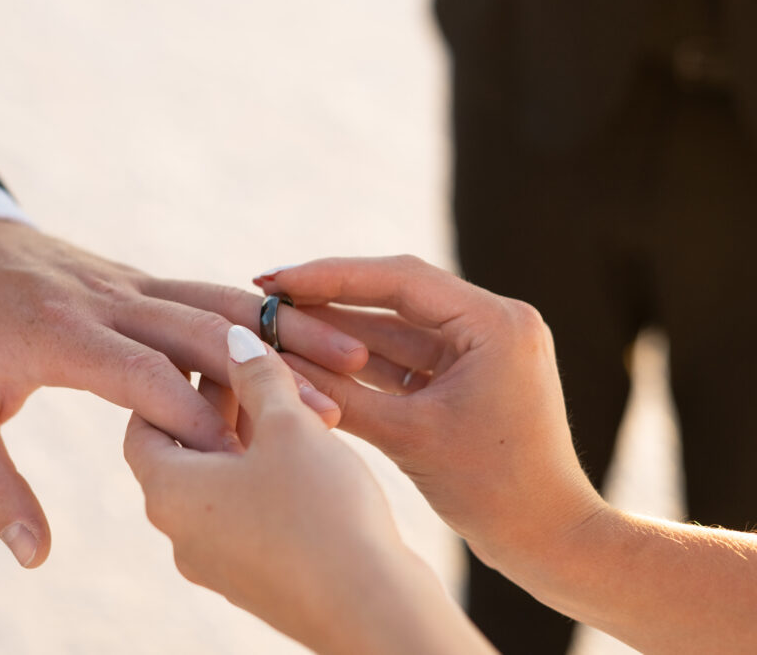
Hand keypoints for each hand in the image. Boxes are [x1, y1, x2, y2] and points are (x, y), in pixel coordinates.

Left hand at [0, 220, 364, 566]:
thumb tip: (35, 557)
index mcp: (61, 332)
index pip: (143, 373)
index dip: (200, 414)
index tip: (255, 457)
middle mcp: (109, 301)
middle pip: (204, 329)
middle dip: (273, 370)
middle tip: (340, 404)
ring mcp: (132, 284)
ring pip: (224, 301)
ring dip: (289, 330)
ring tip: (353, 355)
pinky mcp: (145, 281)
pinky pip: (214, 292)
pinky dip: (267, 312)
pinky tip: (314, 331)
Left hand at [124, 326, 490, 654]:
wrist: (373, 610)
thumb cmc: (321, 512)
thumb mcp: (288, 427)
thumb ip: (258, 377)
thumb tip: (235, 338)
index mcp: (170, 492)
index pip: (142, 425)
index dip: (170, 384)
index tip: (206, 357)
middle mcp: (181, 534)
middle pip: (183, 454)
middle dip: (217, 409)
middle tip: (254, 371)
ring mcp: (217, 564)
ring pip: (218, 485)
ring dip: (246, 443)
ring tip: (289, 408)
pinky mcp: (256, 581)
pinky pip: (245, 516)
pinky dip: (262, 479)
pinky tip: (306, 456)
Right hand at [254, 256, 605, 572]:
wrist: (548, 541)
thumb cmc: (492, 493)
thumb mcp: (408, 437)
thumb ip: (340, 393)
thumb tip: (272, 358)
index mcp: (495, 323)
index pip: (400, 279)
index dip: (329, 275)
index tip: (275, 279)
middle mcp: (493, 323)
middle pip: (394, 295)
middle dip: (329, 296)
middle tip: (268, 293)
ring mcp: (481, 348)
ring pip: (394, 327)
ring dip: (340, 328)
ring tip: (278, 323)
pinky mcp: (467, 374)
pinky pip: (404, 357)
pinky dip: (360, 361)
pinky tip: (310, 355)